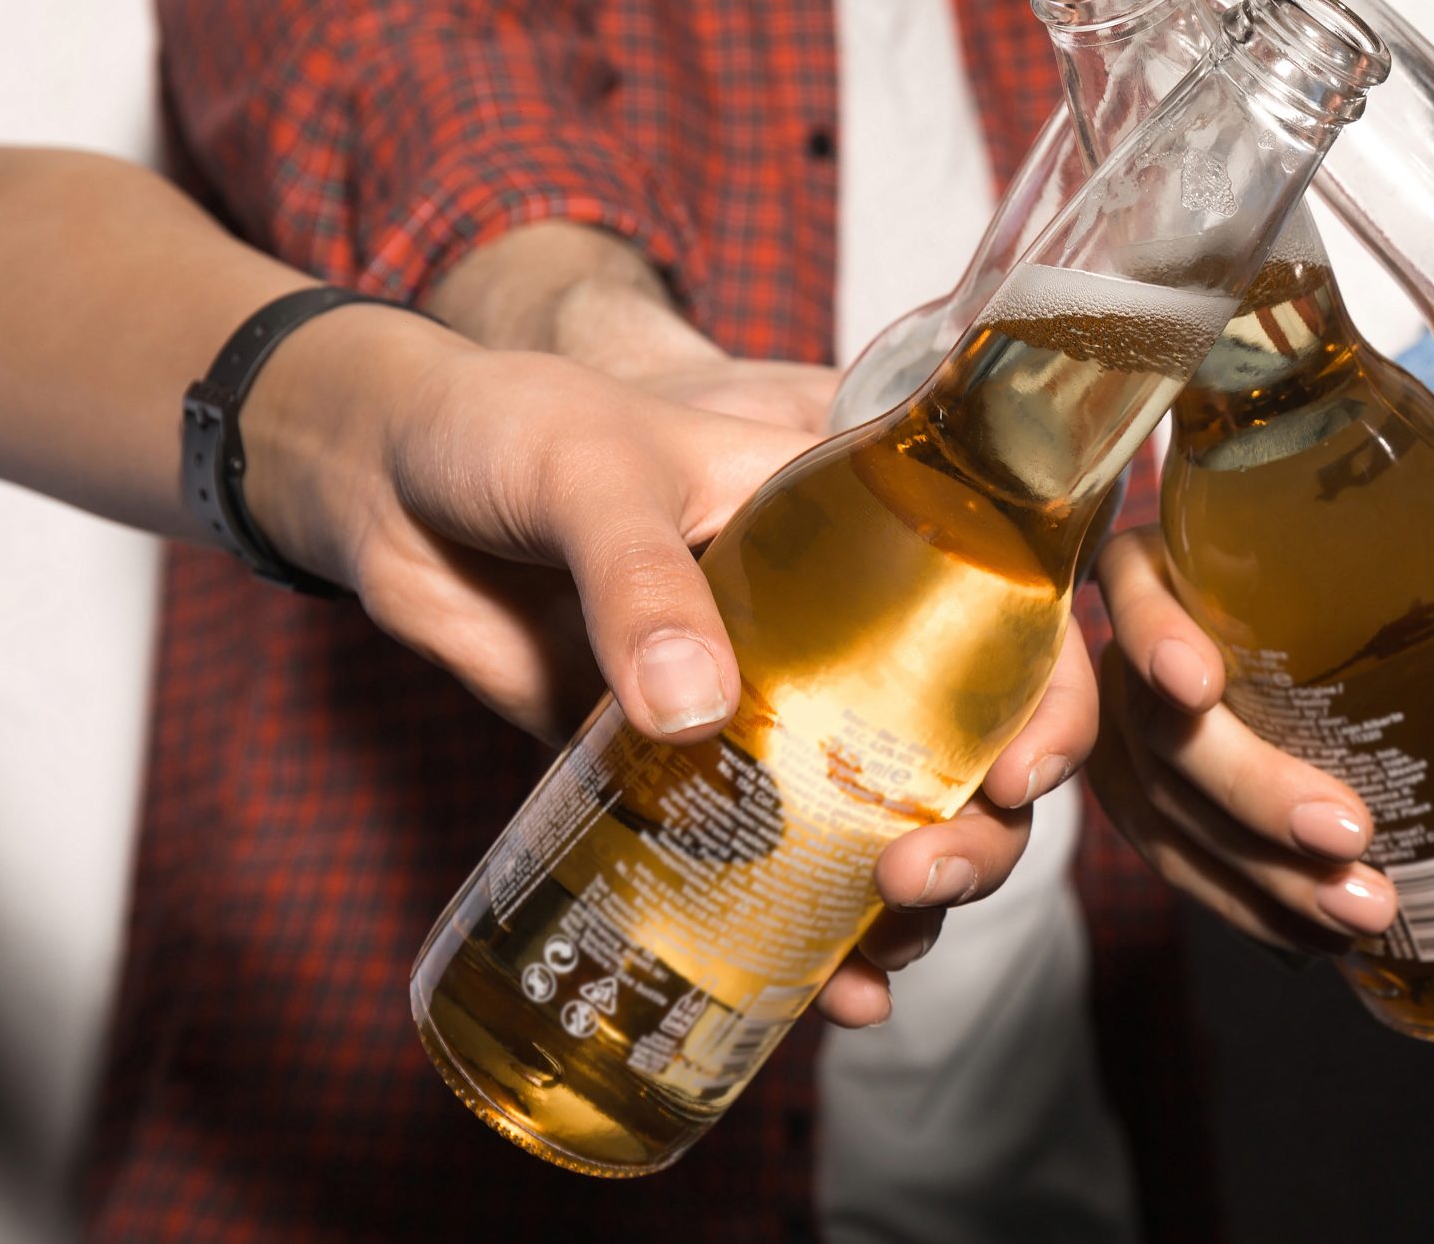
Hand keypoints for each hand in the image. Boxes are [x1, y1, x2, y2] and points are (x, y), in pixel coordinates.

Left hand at [249, 317, 1097, 1025]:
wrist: (385, 483)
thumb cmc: (508, 430)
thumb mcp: (590, 476)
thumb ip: (642, 579)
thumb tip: (694, 714)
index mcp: (860, 528)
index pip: (1008, 603)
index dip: (1048, 693)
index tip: (1019, 774)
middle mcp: (839, 629)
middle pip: (964, 743)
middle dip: (979, 831)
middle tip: (918, 880)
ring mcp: (766, 713)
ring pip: (884, 822)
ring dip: (910, 903)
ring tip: (874, 960)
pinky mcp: (682, 783)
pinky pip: (769, 872)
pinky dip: (809, 947)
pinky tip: (828, 1002)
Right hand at [1084, 530, 1393, 949]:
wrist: (1305, 633)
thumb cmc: (1356, 575)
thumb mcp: (1382, 544)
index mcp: (1175, 562)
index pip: (1132, 584)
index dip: (1154, 635)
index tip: (1200, 684)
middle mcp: (1135, 650)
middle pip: (1160, 728)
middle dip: (1255, 793)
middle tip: (1348, 834)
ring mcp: (1128, 737)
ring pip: (1170, 819)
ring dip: (1266, 878)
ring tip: (1363, 911)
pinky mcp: (1147, 807)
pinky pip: (1185, 868)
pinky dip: (1254, 908)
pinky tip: (1321, 940)